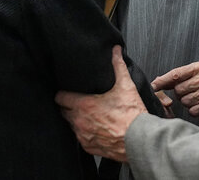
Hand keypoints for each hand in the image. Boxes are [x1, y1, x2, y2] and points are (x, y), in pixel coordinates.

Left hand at [56, 46, 145, 161]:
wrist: (139, 139)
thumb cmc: (132, 114)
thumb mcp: (125, 85)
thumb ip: (118, 65)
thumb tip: (115, 50)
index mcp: (84, 106)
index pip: (60, 98)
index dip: (62, 93)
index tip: (67, 91)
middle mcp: (80, 122)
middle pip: (63, 112)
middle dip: (68, 106)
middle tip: (77, 101)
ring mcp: (83, 136)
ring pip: (70, 126)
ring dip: (76, 120)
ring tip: (86, 114)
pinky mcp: (90, 147)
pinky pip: (80, 139)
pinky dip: (85, 133)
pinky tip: (94, 128)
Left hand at [150, 61, 198, 117]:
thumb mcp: (189, 74)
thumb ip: (173, 77)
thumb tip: (155, 83)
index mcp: (198, 67)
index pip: (176, 74)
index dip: (163, 81)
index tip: (153, 86)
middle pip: (179, 90)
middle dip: (179, 93)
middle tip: (187, 91)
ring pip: (185, 101)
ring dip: (186, 102)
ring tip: (194, 97)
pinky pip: (193, 110)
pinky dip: (193, 110)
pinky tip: (198, 104)